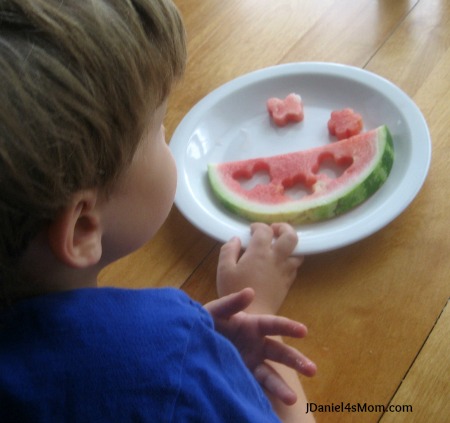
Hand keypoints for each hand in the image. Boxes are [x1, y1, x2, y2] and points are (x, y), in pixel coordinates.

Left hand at [204, 288, 316, 404]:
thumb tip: (250, 292)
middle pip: (279, 353)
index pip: (274, 325)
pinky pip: (255, 388)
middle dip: (296, 360)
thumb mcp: (215, 311)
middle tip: (312, 369)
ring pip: (270, 375)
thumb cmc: (205, 322)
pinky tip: (271, 406)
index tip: (303, 331)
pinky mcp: (242, 378)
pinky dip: (264, 396)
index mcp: (252, 326)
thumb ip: (231, 303)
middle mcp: (256, 346)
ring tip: (293, 398)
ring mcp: (251, 364)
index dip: (288, 327)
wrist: (189, 344)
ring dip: (282, 386)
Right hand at [217, 223, 302, 313]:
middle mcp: (276, 258)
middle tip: (274, 230)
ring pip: (298, 251)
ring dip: (290, 245)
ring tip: (279, 246)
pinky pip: (294, 266)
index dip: (259, 227)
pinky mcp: (288, 282)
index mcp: (259, 252)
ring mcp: (285, 270)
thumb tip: (236, 239)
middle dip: (284, 229)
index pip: (265, 230)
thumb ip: (228, 250)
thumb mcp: (224, 269)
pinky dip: (289, 259)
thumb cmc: (235, 292)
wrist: (252, 316)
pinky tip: (279, 263)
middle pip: (290, 236)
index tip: (252, 230)